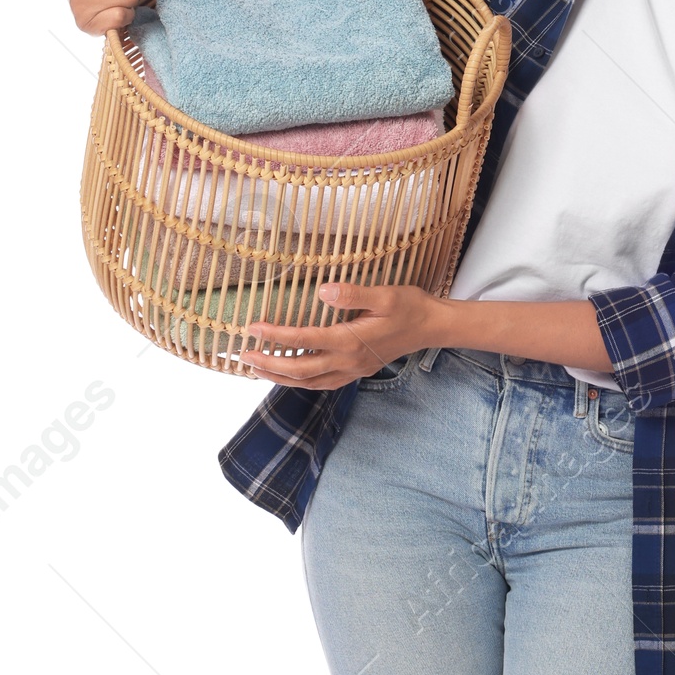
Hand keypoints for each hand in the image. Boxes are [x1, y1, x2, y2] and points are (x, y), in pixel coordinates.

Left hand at [239, 281, 438, 389]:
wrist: (431, 327)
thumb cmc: (409, 307)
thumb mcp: (384, 294)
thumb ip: (352, 294)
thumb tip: (322, 291)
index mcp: (351, 341)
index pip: (305, 339)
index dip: (276, 335)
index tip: (253, 329)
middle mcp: (348, 361)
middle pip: (300, 370)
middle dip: (268, 364)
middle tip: (243, 356)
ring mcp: (352, 370)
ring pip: (308, 382)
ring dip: (280, 377)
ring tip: (257, 369)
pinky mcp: (356, 371)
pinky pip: (322, 383)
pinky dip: (301, 382)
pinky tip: (289, 375)